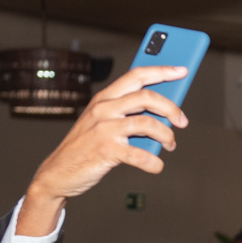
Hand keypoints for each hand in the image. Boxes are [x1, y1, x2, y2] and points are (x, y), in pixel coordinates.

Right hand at [17, 65, 190, 235]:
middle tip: (182, 121)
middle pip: (147, 97)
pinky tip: (156, 165)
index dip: (161, 71)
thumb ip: (127, 115)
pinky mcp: (106, 150)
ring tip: (170, 145)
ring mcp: (104, 129)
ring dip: (166, 136)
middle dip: (171, 108)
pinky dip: (154, 162)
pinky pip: (141, 155)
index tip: (182, 70)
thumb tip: (163, 114)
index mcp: (104, 98)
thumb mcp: (102, 123)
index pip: (136, 75)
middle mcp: (103, 109)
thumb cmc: (86, 147)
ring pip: (148, 124)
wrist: (58, 172)